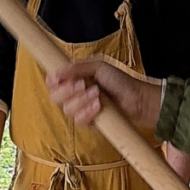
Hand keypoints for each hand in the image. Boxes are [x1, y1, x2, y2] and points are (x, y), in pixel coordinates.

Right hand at [47, 58, 161, 130]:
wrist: (137, 98)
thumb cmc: (119, 80)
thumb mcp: (98, 66)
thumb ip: (76, 68)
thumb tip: (55, 73)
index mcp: (74, 79)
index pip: (53, 82)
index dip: (52, 81)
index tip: (58, 79)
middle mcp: (74, 95)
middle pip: (55, 97)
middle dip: (68, 90)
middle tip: (83, 84)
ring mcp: (81, 110)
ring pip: (67, 110)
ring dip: (82, 100)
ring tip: (98, 94)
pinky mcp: (88, 123)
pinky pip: (79, 120)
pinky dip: (88, 112)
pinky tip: (99, 106)